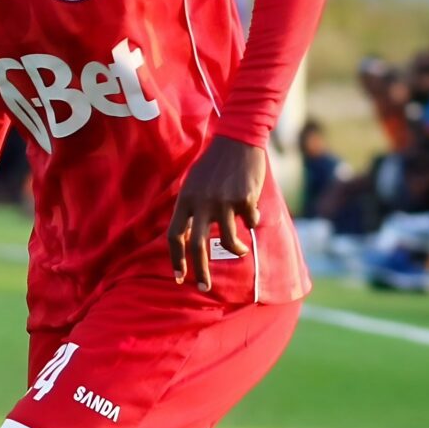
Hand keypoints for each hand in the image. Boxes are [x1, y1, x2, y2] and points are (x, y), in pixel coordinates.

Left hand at [167, 135, 264, 291]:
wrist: (238, 139)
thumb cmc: (215, 163)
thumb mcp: (194, 183)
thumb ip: (191, 207)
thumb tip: (190, 238)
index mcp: (185, 199)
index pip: (174, 235)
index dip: (176, 259)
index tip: (179, 277)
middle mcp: (202, 203)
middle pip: (198, 245)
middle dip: (201, 271)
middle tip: (204, 288)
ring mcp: (223, 201)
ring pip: (230, 240)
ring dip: (237, 250)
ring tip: (242, 251)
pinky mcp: (244, 199)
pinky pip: (250, 221)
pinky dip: (253, 221)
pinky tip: (254, 214)